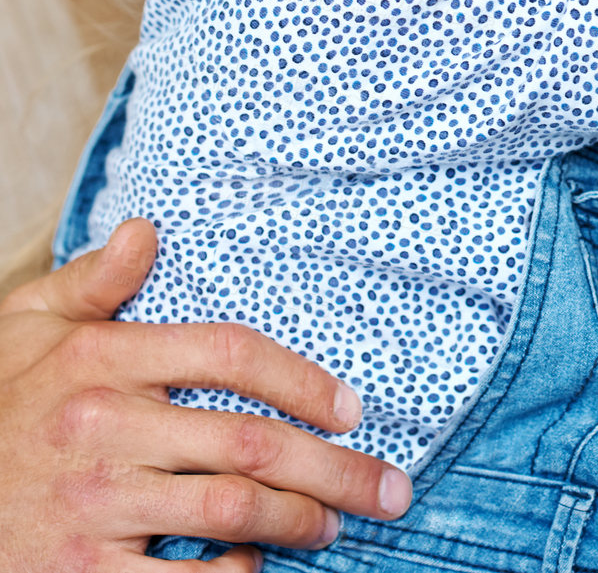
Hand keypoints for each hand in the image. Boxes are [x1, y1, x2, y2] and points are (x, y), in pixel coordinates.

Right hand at [0, 219, 412, 570]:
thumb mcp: (26, 326)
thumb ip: (92, 283)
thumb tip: (145, 230)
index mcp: (102, 358)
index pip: (232, 354)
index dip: (305, 380)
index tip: (353, 408)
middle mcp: (102, 427)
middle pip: (251, 443)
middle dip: (336, 469)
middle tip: (389, 488)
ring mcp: (89, 506)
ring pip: (230, 512)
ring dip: (299, 521)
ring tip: (333, 525)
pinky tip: (252, 566)